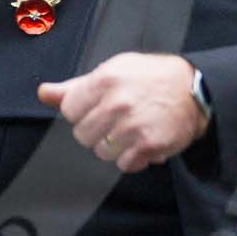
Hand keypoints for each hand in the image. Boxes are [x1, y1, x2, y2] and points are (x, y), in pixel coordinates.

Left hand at [39, 54, 206, 173]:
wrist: (192, 88)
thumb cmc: (149, 77)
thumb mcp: (112, 70)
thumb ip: (74, 86)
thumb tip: (44, 93)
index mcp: (104, 80)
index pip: (69, 110)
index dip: (81, 111)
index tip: (96, 107)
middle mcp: (117, 103)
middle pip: (82, 135)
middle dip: (96, 130)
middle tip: (115, 119)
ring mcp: (133, 126)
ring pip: (101, 152)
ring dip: (113, 146)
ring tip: (129, 130)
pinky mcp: (150, 145)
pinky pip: (124, 165)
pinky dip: (131, 158)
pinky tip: (141, 142)